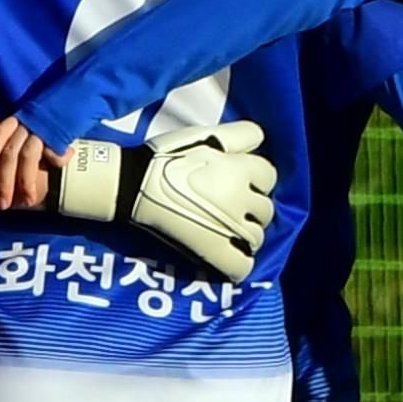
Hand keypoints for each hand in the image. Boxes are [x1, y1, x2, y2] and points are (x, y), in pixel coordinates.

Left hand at [0, 114, 57, 209]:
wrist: (75, 101)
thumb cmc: (47, 121)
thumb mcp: (27, 127)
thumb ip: (14, 145)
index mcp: (16, 120)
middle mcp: (27, 122)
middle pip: (10, 152)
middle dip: (4, 181)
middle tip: (2, 205)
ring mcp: (44, 128)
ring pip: (28, 156)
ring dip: (26, 182)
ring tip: (28, 201)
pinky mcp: (61, 133)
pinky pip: (55, 153)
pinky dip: (55, 162)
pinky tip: (54, 171)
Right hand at [49, 115, 278, 284]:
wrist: (132, 184)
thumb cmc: (165, 156)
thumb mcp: (204, 135)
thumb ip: (240, 133)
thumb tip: (264, 139)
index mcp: (240, 170)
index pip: (270, 177)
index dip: (255, 178)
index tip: (238, 181)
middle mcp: (240, 199)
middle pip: (266, 210)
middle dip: (251, 208)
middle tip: (229, 207)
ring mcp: (229, 229)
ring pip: (257, 238)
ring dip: (246, 235)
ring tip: (227, 231)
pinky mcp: (214, 253)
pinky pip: (242, 267)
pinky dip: (238, 264)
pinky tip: (227, 255)